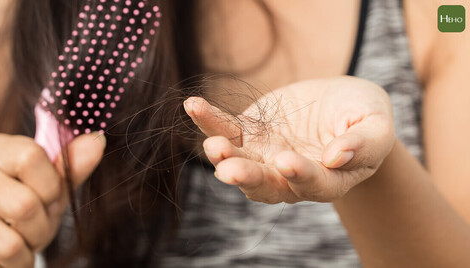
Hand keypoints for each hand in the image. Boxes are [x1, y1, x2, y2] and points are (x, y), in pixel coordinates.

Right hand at [0, 133, 104, 266]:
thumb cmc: (18, 207)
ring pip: (8, 244)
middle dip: (40, 229)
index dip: (51, 187)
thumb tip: (98, 141)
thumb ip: (71, 168)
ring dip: (23, 254)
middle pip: (24, 205)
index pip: (31, 158)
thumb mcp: (49, 187)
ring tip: (17, 246)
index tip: (48, 198)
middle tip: (32, 230)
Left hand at [184, 76, 394, 203]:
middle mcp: (288, 176)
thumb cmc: (363, 117)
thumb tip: (337, 157)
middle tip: (229, 171)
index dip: (300, 176)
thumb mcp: (376, 126)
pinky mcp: (248, 134)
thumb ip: (364, 144)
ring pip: (240, 162)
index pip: (312, 185)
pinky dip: (209, 121)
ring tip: (213, 146)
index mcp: (325, 180)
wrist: (339, 103)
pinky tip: (194, 106)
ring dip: (223, 156)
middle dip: (247, 178)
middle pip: (265, 184)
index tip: (288, 161)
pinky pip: (225, 130)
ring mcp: (264, 156)